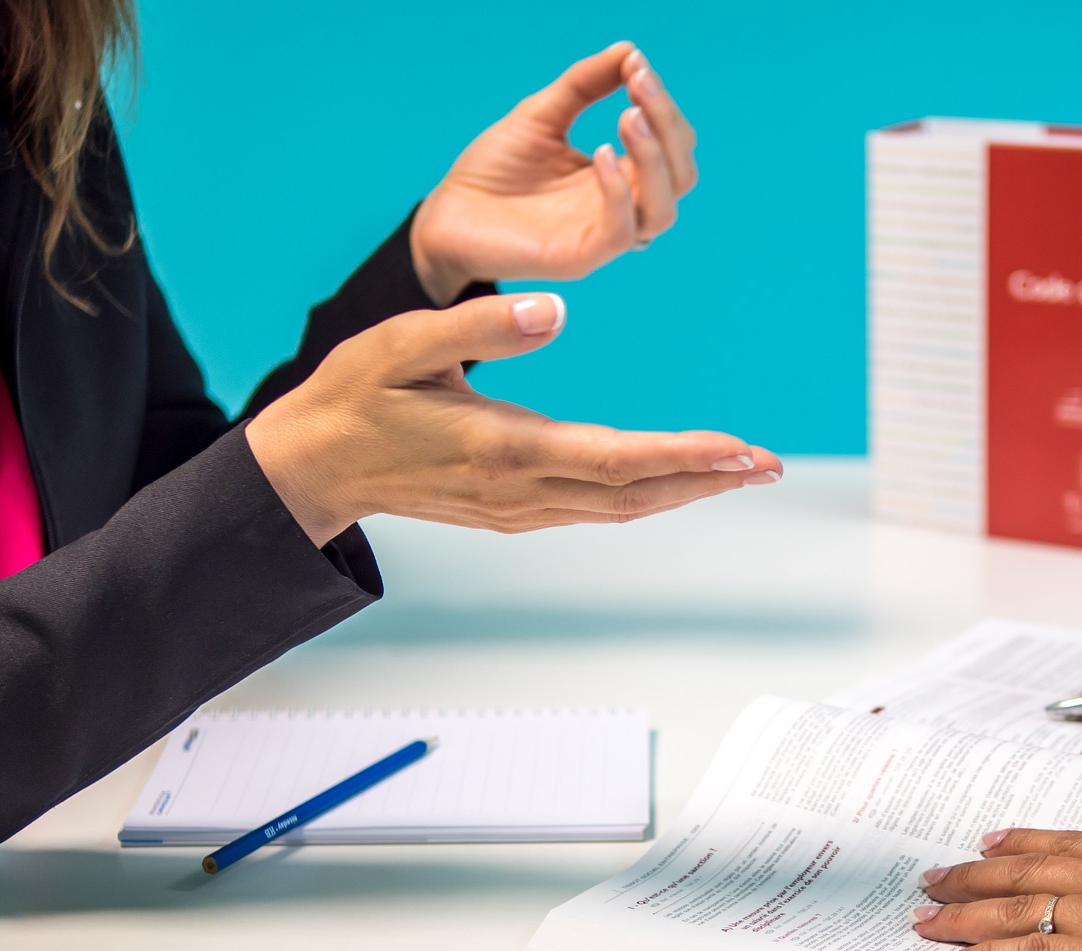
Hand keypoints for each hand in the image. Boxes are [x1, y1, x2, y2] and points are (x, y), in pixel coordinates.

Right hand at [245, 292, 778, 545]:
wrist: (312, 468)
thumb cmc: (354, 398)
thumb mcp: (402, 344)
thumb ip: (482, 326)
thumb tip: (555, 309)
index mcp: (502, 448)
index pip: (615, 458)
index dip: (683, 455)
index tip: (739, 448)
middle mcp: (520, 490)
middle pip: (635, 493)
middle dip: (708, 478)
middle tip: (770, 463)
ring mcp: (517, 509)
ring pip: (620, 508)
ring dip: (684, 490)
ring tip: (742, 470)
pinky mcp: (511, 510)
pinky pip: (595, 508)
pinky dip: (645, 495)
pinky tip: (675, 480)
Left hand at [410, 42, 697, 303]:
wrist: (444, 214)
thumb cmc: (493, 170)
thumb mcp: (542, 113)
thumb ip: (585, 84)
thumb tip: (629, 51)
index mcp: (619, 176)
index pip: (671, 147)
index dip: (663, 107)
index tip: (636, 66)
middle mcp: (620, 209)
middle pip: (681, 177)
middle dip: (668, 126)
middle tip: (639, 84)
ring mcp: (602, 236)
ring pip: (663, 210)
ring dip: (654, 158)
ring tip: (628, 116)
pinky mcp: (579, 258)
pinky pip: (621, 232)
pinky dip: (619, 191)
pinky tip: (600, 153)